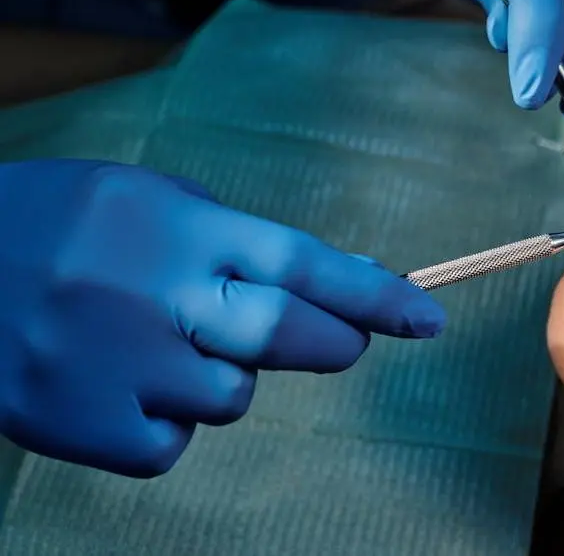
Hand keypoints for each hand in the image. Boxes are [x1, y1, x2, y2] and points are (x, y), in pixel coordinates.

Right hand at [0, 160, 444, 477]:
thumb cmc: (56, 226)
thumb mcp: (144, 199)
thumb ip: (229, 239)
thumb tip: (327, 283)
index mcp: (173, 228)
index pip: (299, 262)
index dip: (373, 295)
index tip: (427, 319)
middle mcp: (149, 295)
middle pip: (285, 334)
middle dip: (335, 341)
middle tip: (342, 339)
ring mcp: (114, 366)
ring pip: (232, 399)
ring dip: (224, 378)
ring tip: (160, 345)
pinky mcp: (81, 427)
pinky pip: (171, 444)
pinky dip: (165, 421)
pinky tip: (120, 383)